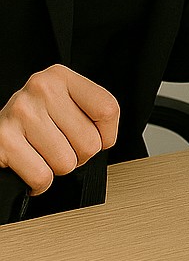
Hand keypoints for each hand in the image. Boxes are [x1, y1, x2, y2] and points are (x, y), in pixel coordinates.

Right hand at [0, 65, 118, 194]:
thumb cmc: (34, 119)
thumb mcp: (64, 101)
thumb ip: (91, 110)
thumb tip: (107, 139)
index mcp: (61, 77)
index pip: (107, 109)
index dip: (107, 134)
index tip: (97, 137)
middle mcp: (41, 89)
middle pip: (89, 142)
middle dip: (79, 155)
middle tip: (61, 147)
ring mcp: (20, 114)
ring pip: (66, 162)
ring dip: (58, 168)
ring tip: (44, 155)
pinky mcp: (4, 142)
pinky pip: (41, 176)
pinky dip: (39, 182)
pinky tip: (32, 168)